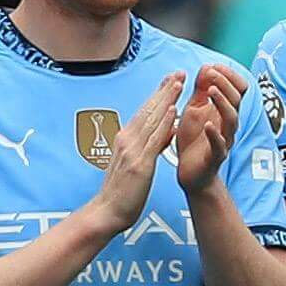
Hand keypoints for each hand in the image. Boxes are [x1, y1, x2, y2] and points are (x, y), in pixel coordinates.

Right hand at [88, 74, 182, 229]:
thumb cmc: (121, 192)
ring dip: (166, 99)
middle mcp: (127, 140)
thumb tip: (168, 130)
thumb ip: (151, 145)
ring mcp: (132, 151)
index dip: (158, 95)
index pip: (145, 112)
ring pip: (152, 119)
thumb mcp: (137, 163)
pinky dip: (163, 123)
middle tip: (178, 72)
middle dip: (164, 90)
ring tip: (178, 82)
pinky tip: (172, 110)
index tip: (170, 80)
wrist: (106, 212)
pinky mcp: (139, 164)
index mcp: (126, 139)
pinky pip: (154, 140)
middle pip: (148, 110)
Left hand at [169, 61, 247, 194]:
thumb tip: (207, 67)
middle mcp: (228, 124)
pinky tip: (207, 124)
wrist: (191, 173)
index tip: (213, 66)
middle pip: (237, 99)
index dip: (229, 75)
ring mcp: (224, 140)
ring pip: (232, 119)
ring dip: (222, 102)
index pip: (239, 88)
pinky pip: (219, 145)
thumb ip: (200, 90)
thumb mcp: (194, 109)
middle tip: (210, 74)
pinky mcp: (215, 156)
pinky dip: (214, 134)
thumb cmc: (194, 141)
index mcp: (224, 111)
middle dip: (225, 83)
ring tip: (210, 90)